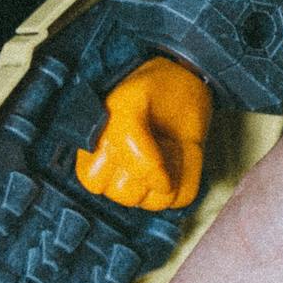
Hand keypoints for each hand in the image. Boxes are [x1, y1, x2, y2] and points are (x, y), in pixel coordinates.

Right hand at [74, 52, 214, 208]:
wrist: (187, 79)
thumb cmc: (154, 87)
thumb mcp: (131, 99)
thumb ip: (131, 138)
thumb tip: (159, 183)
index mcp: (98, 152)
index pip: (94, 182)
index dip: (117, 163)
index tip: (136, 135)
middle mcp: (120, 174)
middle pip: (126, 196)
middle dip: (144, 168)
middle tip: (154, 136)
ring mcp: (150, 183)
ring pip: (155, 202)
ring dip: (168, 171)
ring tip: (167, 142)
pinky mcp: (178, 186)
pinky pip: (182, 198)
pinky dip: (188, 176)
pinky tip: (180, 153)